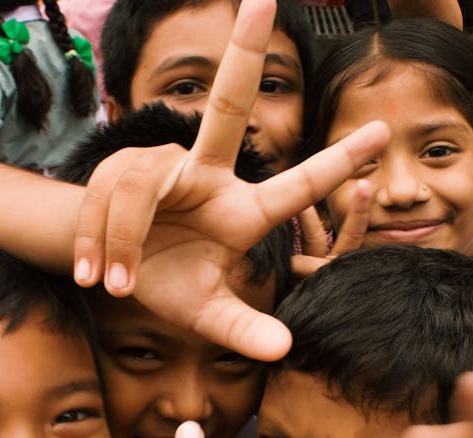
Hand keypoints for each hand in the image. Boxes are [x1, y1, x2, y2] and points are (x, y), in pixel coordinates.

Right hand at [70, 0, 386, 361]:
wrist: (102, 270)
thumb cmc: (164, 283)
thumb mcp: (205, 314)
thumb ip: (244, 328)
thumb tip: (286, 351)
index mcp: (239, 210)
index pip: (294, 186)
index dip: (337, 162)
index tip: (382, 131)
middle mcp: (204, 174)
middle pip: (224, 106)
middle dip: (240, 51)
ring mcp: (160, 167)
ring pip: (136, 190)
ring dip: (122, 243)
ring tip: (113, 287)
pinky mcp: (116, 170)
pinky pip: (108, 202)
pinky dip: (98, 244)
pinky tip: (90, 275)